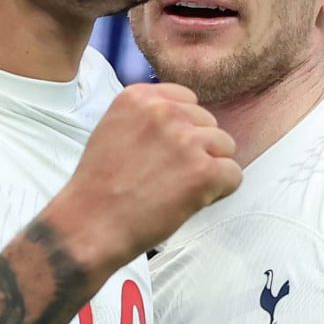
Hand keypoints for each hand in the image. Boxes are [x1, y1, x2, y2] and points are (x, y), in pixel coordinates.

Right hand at [42, 83, 238, 276]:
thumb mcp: (114, 130)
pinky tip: (189, 202)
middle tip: (166, 178)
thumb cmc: (99, 188)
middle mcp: (164, 111)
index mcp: (139, 96)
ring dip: (209, 170)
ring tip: (176, 190)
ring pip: (225, 147)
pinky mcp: (203, 171)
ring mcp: (186, 140)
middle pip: (209, 123)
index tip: (162, 154)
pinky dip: (218, 192)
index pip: (187, 100)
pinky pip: (233, 175)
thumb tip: (186, 120)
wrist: (89, 227)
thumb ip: (148, 117)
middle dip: (197, 150)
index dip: (182, 131)